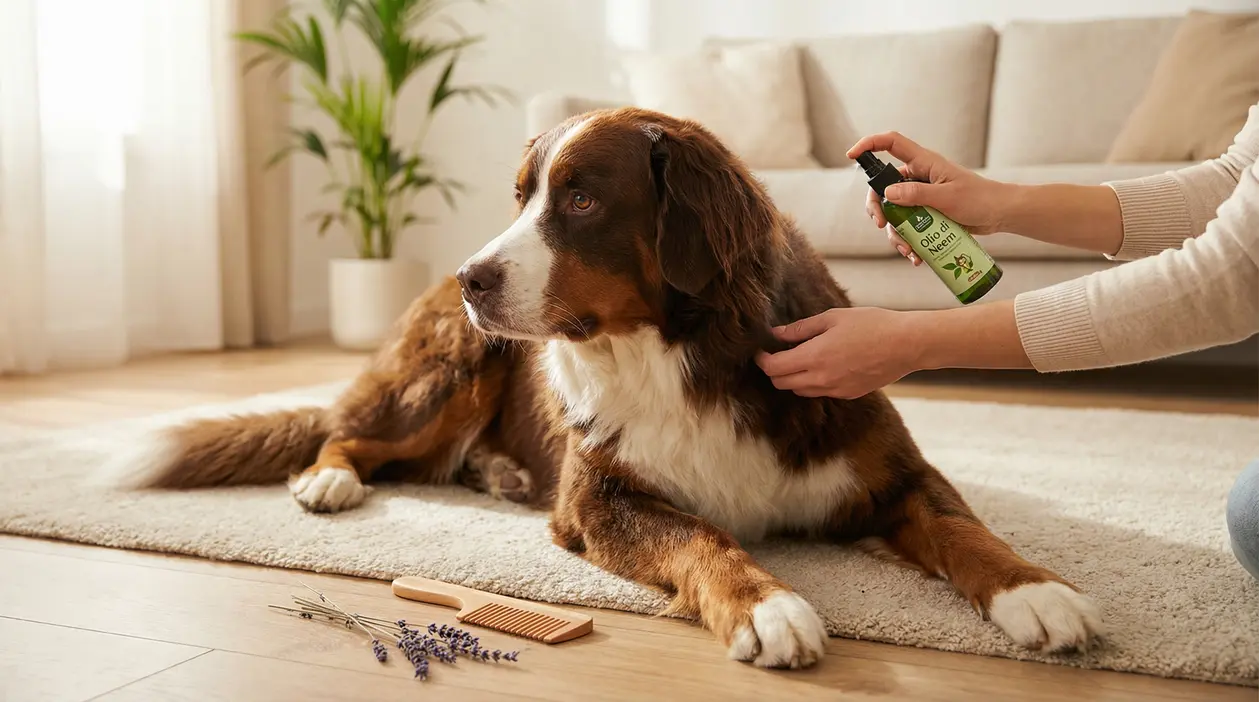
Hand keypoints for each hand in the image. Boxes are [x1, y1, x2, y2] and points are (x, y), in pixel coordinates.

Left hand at [755, 307, 921, 399]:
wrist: (907, 345)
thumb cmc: (871, 324)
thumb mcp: (832, 318)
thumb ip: (801, 329)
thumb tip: (776, 334)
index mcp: (815, 357)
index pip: (774, 367)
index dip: (762, 359)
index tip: (760, 350)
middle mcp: (821, 378)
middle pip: (781, 383)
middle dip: (773, 370)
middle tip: (776, 354)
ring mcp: (835, 390)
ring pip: (799, 391)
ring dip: (792, 378)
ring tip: (798, 359)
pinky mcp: (848, 394)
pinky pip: (819, 392)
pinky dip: (811, 382)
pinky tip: (820, 366)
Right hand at [846, 132, 1012, 264]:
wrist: (1000, 214)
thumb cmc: (980, 199)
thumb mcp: (947, 197)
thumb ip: (917, 194)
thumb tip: (888, 193)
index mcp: (922, 162)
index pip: (890, 143)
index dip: (869, 145)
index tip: (851, 156)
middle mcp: (917, 177)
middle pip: (882, 187)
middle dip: (877, 207)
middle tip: (880, 224)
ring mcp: (919, 196)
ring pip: (893, 212)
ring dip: (895, 233)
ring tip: (908, 250)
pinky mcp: (924, 214)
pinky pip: (906, 226)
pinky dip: (907, 241)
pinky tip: (915, 256)